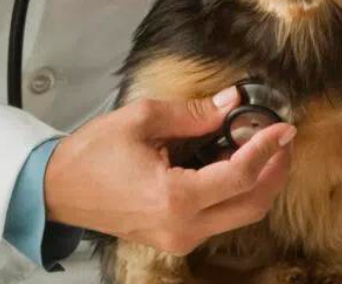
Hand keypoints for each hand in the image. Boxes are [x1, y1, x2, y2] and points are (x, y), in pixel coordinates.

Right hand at [43, 90, 294, 254]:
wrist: (58, 189)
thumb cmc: (90, 156)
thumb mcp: (142, 119)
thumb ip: (193, 114)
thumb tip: (231, 104)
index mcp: (175, 198)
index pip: (242, 175)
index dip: (268, 149)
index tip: (283, 127)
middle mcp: (183, 227)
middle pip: (253, 204)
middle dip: (276, 170)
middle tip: (282, 139)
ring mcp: (180, 238)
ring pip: (241, 215)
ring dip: (259, 182)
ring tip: (261, 147)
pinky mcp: (176, 239)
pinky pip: (221, 218)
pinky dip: (236, 192)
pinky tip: (234, 163)